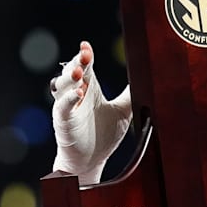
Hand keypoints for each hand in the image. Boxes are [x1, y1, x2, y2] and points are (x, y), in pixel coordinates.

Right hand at [51, 41, 132, 184]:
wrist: (92, 160)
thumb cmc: (104, 134)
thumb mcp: (123, 111)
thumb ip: (130, 95)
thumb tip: (143, 77)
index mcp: (89, 89)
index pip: (85, 67)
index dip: (84, 56)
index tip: (86, 46)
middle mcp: (76, 95)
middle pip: (73, 72)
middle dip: (78, 61)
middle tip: (85, 53)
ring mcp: (68, 108)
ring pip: (62, 86)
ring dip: (70, 78)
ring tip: (80, 71)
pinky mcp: (64, 122)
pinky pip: (63, 108)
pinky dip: (69, 99)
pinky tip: (79, 94)